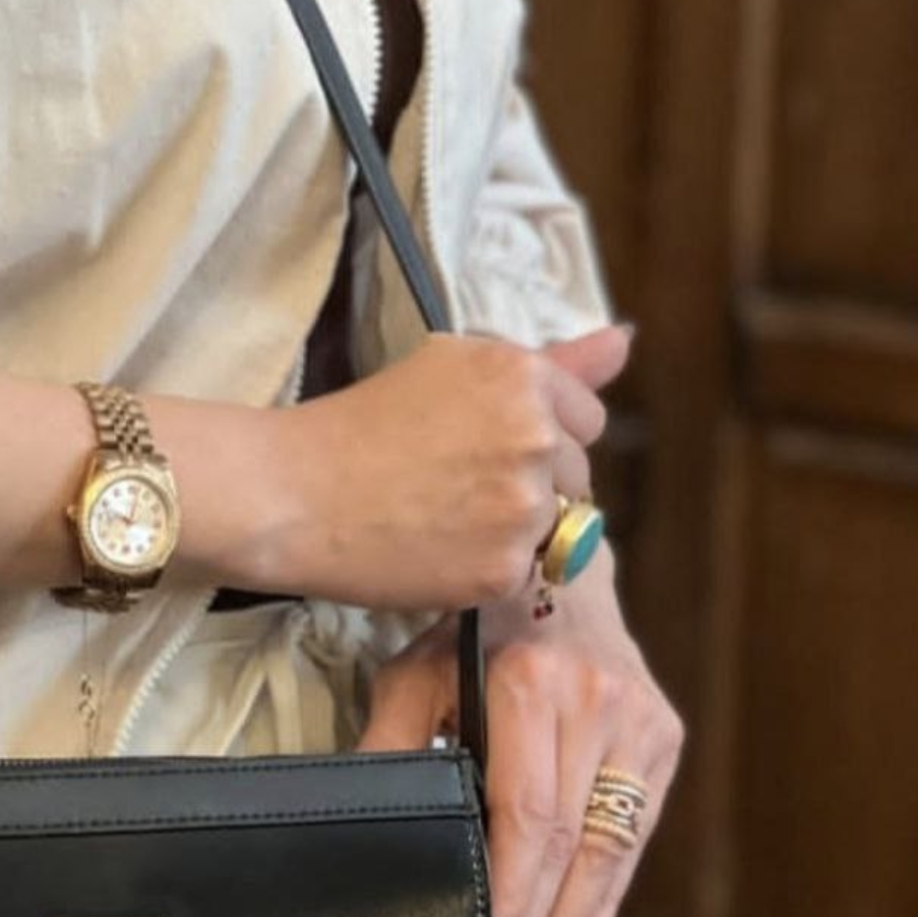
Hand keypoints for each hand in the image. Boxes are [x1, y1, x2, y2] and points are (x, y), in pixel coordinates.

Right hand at [266, 324, 632, 611]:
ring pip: (554, 531)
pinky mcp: (502, 569)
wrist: (291, 495)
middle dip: (529, 486)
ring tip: (442, 522)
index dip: (536, 438)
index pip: (585, 420)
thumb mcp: (452, 367)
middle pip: (575, 478)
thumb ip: (555, 363)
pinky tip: (433, 552)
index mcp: (524, 377)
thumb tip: (626, 340)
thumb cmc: (358, 426)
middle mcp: (535, 437)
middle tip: (451, 488)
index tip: (481, 449)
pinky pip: (519, 576)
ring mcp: (522, 507)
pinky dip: (482, 572)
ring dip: (512, 532)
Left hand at [355, 545, 683, 916]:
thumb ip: (388, 748)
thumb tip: (355, 825)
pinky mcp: (663, 735)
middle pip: (572, 846)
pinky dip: (610, 895)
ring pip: (611, 849)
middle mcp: (597, 703)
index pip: (527, 817)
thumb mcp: (413, 675)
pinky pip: (636, 833)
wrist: (555, 567)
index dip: (514, 891)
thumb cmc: (466, 630)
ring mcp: (640, 721)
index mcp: (533, 687)